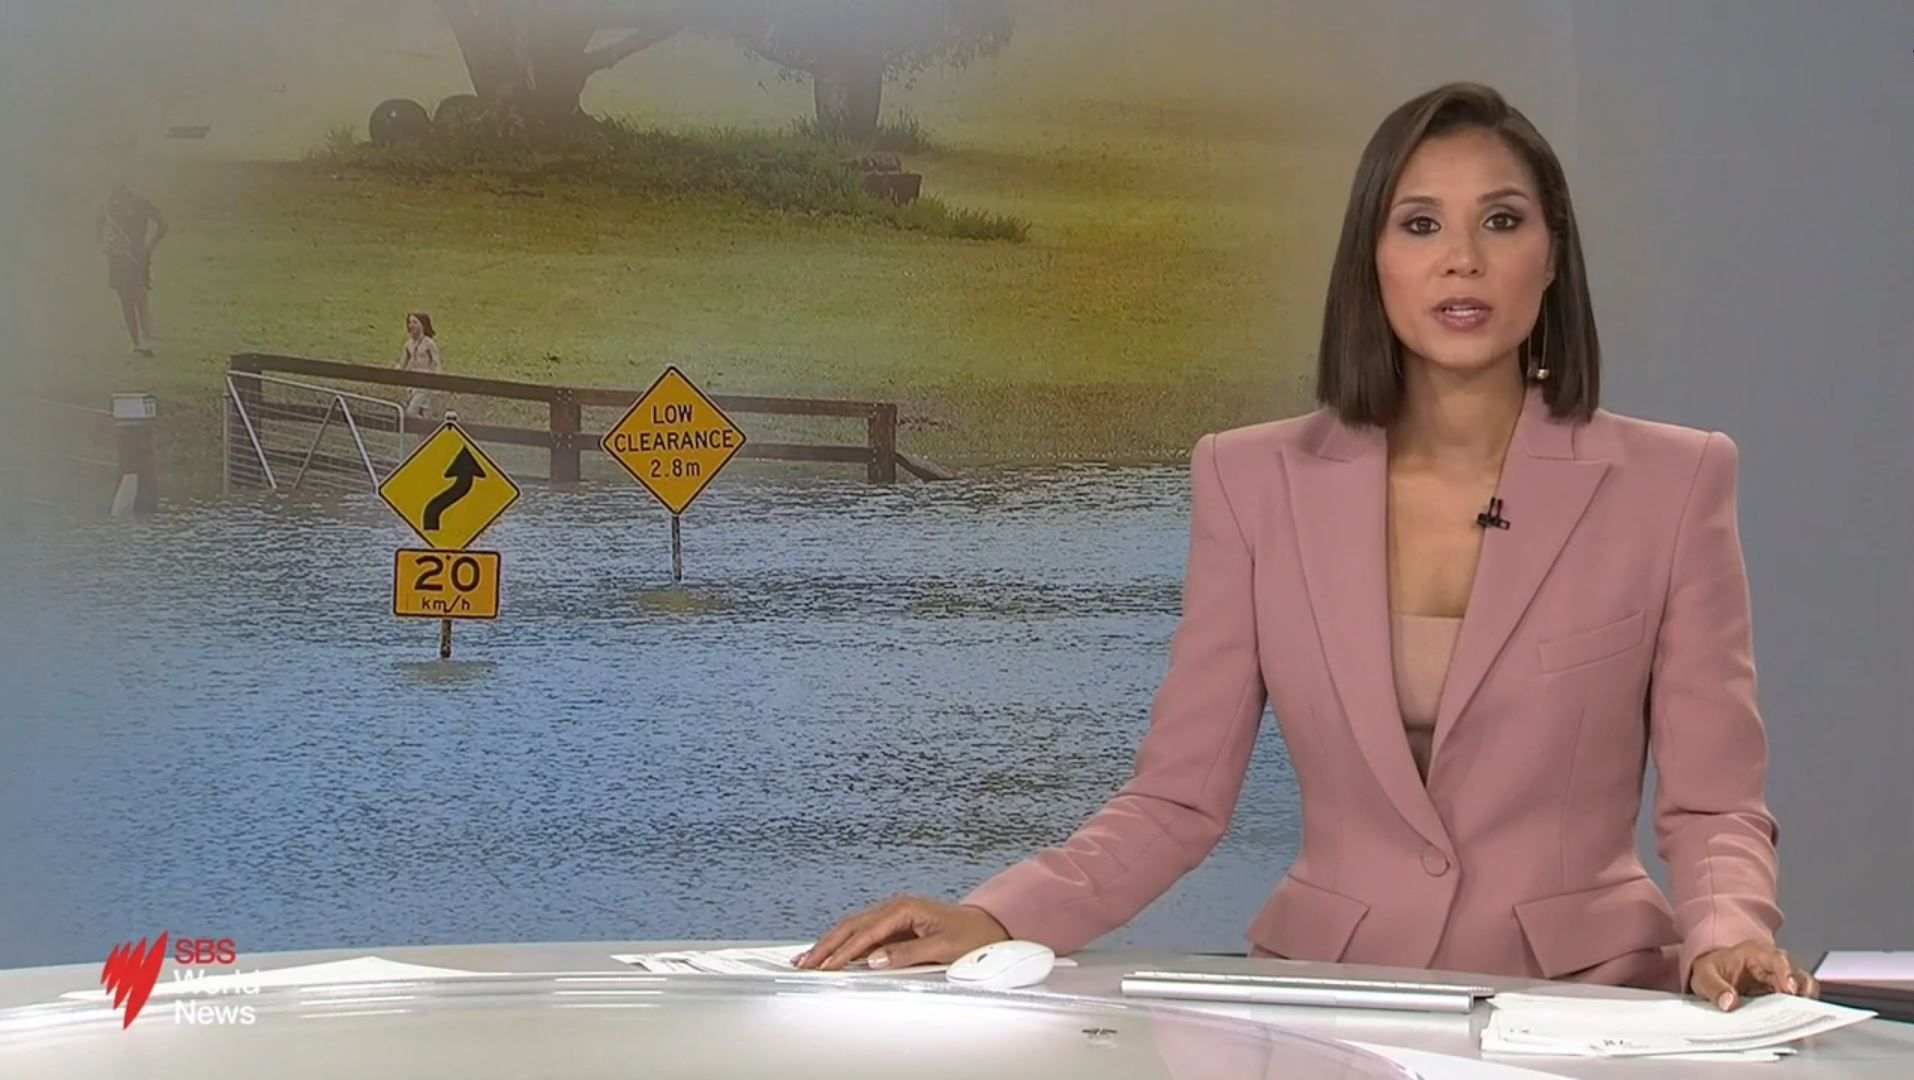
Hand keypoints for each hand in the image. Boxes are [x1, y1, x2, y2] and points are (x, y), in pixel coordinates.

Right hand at [793, 895, 1009, 971]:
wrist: (988, 927)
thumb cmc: (970, 936)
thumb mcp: (942, 948)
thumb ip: (907, 954)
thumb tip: (874, 960)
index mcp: (905, 909)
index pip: (866, 932)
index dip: (844, 952)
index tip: (826, 967)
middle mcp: (895, 907)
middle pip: (851, 926)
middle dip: (826, 946)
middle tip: (804, 965)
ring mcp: (893, 914)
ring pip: (853, 927)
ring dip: (830, 944)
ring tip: (807, 960)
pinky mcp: (894, 924)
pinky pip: (862, 933)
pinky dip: (843, 943)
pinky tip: (830, 954)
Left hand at [1691, 941, 1818, 1010]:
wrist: (1711, 977)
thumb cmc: (1711, 970)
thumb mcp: (1704, 976)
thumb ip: (1715, 988)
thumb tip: (1729, 1002)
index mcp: (1755, 953)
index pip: (1777, 958)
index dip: (1786, 972)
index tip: (1789, 989)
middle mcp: (1773, 965)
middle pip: (1797, 976)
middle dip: (1801, 993)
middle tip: (1798, 1010)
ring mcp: (1780, 981)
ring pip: (1803, 990)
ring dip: (1804, 1004)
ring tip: (1798, 1020)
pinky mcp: (1782, 997)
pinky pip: (1797, 1004)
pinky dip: (1797, 1014)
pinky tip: (1792, 1026)